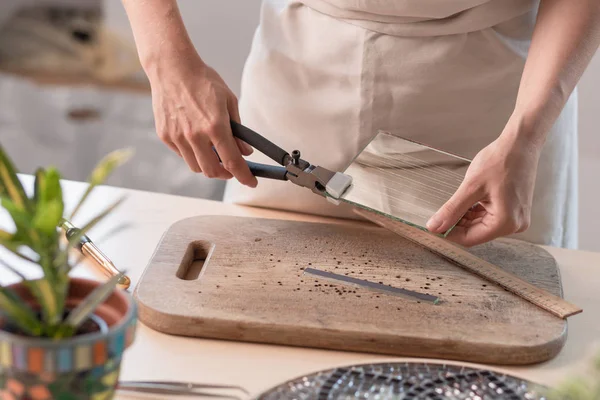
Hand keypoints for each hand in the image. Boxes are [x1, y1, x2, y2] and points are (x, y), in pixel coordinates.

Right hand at [148, 53, 257, 186]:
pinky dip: (193, 154)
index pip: (233, 162)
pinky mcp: (165, 136)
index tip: (250, 182)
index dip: (244, 176)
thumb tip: (245, 151)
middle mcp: (195, 135)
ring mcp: (178, 137)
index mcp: (215, 126)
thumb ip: (238, 130)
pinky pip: (182, 155)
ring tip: (214, 152)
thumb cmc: (203, 81)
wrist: (172, 68)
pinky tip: (197, 140)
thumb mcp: (229, 101)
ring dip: (209, 165)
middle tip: (232, 168)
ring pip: (196, 167)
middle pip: (213, 171)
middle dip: (226, 174)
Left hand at [426, 122, 541, 246]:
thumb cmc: (500, 161)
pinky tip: (465, 201)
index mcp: (506, 222)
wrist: (520, 144)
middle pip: (476, 233)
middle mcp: (514, 225)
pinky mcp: (513, 209)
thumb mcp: (471, 187)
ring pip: (481, 225)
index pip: (470, 238)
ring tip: (452, 204)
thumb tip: (434, 227)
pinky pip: (489, 217)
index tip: (433, 227)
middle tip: (438, 215)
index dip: (449, 233)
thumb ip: (452, 209)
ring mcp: (516, 218)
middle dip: (456, 224)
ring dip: (464, 217)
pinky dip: (475, 211)